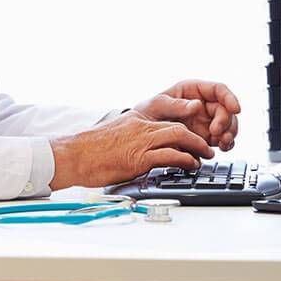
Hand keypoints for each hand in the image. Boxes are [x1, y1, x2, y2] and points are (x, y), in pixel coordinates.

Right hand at [49, 111, 212, 189]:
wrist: (74, 155)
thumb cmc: (90, 150)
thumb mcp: (115, 136)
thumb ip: (132, 139)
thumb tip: (143, 151)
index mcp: (135, 119)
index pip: (167, 116)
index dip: (184, 122)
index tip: (195, 130)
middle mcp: (141, 126)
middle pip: (178, 124)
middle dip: (197, 136)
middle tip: (206, 147)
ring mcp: (141, 141)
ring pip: (178, 136)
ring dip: (196, 146)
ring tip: (204, 156)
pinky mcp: (139, 158)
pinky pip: (169, 155)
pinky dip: (184, 159)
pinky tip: (190, 165)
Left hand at [132, 79, 241, 150]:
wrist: (139, 135)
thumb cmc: (146, 113)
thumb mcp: (156, 105)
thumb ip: (175, 105)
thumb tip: (197, 105)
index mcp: (193, 90)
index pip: (218, 89)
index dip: (230, 98)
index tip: (235, 109)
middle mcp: (203, 104)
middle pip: (226, 109)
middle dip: (226, 121)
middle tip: (217, 132)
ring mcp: (205, 121)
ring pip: (228, 125)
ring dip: (229, 133)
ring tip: (222, 142)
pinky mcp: (205, 136)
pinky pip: (222, 139)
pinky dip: (226, 144)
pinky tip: (221, 147)